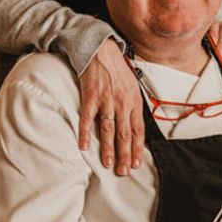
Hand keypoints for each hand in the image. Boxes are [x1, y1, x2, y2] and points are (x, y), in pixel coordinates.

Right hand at [78, 38, 145, 174]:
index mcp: (134, 101)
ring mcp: (105, 100)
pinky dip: (85, 133)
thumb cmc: (116, 68)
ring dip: (108, 149)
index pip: (138, 130)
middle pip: (124, 134)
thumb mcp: (132, 85)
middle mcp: (122, 103)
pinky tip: (84, 146)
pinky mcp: (90, 96)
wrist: (100, 49)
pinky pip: (87, 118)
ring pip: (108, 130)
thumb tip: (135, 124)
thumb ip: (132, 105)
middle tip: (123, 172)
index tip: (136, 163)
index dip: (137, 148)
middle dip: (124, 155)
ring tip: (108, 164)